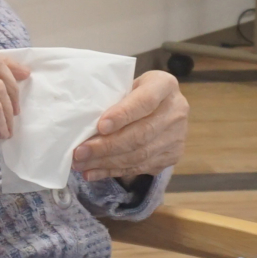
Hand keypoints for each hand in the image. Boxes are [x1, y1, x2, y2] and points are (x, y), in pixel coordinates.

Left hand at [72, 70, 188, 181]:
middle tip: (80, 152)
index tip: (100, 126)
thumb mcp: (126, 85)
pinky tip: (93, 172)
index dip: (123, 114)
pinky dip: (112, 171)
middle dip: (107, 146)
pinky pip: (139, 167)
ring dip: (106, 162)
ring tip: (81, 164)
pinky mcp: (172, 156)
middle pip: (141, 134)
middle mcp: (177, 111)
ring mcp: (177, 136)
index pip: (145, 101)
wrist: (160, 107)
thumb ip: (112, 99)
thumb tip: (82, 123)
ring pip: (139, 155)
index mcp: (164, 85)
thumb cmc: (134, 93)